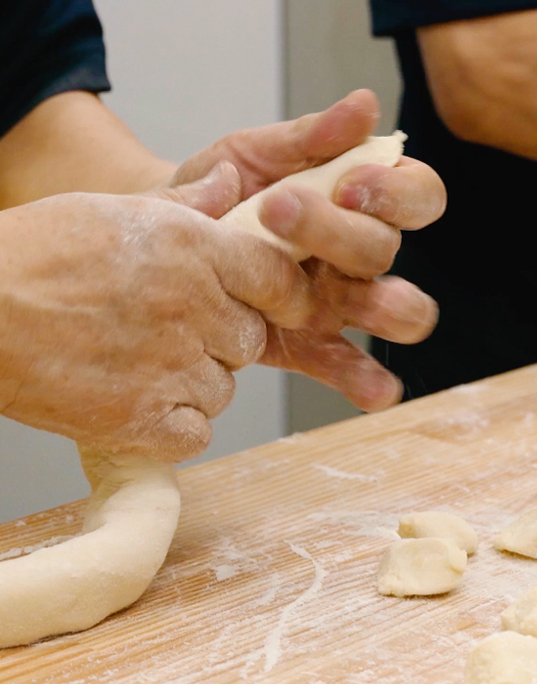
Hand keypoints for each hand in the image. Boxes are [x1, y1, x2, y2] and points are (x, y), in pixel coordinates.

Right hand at [0, 183, 320, 461]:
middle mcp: (193, 309)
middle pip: (250, 341)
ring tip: (138, 361)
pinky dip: (173, 425)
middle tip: (172, 331)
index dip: (285, 299)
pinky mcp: (145, 420)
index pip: (280, 282)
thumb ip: (188, 204)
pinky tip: (137, 400)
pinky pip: (195, 433)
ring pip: (222, 390)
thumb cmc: (36, 255)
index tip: (276, 308)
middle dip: (222, 340)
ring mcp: (172, 369)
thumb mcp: (114, 210)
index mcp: (193, 250)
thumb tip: (235, 181)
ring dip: (194, 384)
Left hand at [167, 90, 445, 401]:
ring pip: (397, 312)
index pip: (417, 194)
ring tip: (342, 303)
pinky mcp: (311, 346)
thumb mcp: (251, 153)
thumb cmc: (215, 191)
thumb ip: (309, 137)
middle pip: (387, 249)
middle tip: (280, 211)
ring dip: (384, 311)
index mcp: (358, 202)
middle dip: (343, 233)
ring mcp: (340, 304)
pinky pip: (349, 367)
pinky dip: (366, 381)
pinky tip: (375, 391)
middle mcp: (359, 255)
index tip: (349, 183)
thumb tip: (367, 106)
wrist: (160, 241)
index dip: (397, 192)